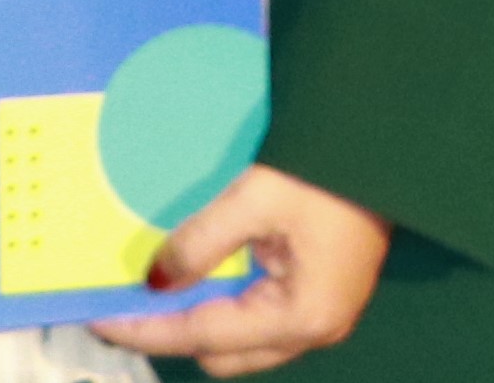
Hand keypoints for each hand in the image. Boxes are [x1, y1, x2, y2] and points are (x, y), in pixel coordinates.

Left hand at [95, 163, 390, 371]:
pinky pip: (262, 318)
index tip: (100, 318)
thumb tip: (153, 282)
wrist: (394, 139)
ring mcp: (326, 315)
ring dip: (203, 319)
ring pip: (242, 342)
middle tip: (131, 301)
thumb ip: (199, 244)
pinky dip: (229, 304)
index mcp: (303, 313)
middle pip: (222, 354)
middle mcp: (318, 328)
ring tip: (167, 286)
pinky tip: (209, 275)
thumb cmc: (334, 166)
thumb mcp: (257, 198)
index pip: (202, 335)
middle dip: (175, 331)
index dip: (145, 328)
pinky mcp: (327, 294)